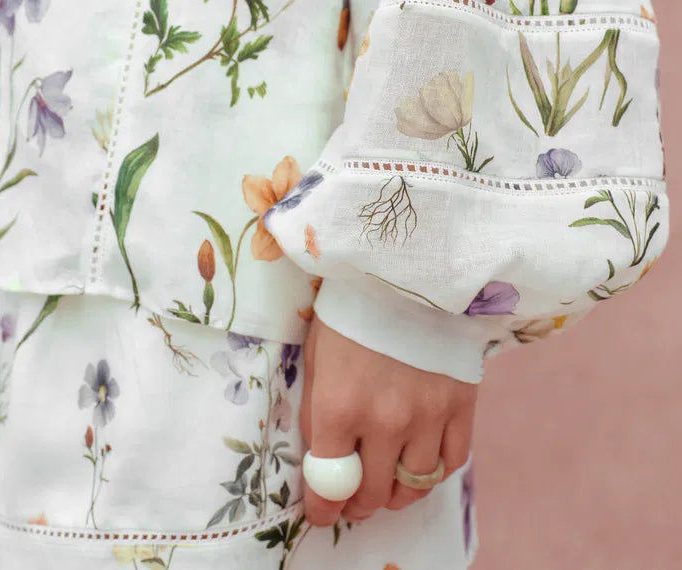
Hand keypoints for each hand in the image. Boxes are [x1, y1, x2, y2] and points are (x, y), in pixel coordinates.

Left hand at [300, 313, 477, 526]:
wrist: (407, 267)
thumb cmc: (353, 305)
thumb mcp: (317, 353)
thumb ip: (318, 409)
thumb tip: (321, 456)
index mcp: (339, 406)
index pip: (328, 485)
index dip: (322, 508)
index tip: (321, 511)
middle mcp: (384, 421)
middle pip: (372, 494)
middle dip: (357, 504)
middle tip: (352, 498)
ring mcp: (428, 416)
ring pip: (414, 487)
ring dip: (396, 492)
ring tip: (387, 481)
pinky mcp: (462, 405)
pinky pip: (452, 462)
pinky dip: (434, 469)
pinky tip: (420, 456)